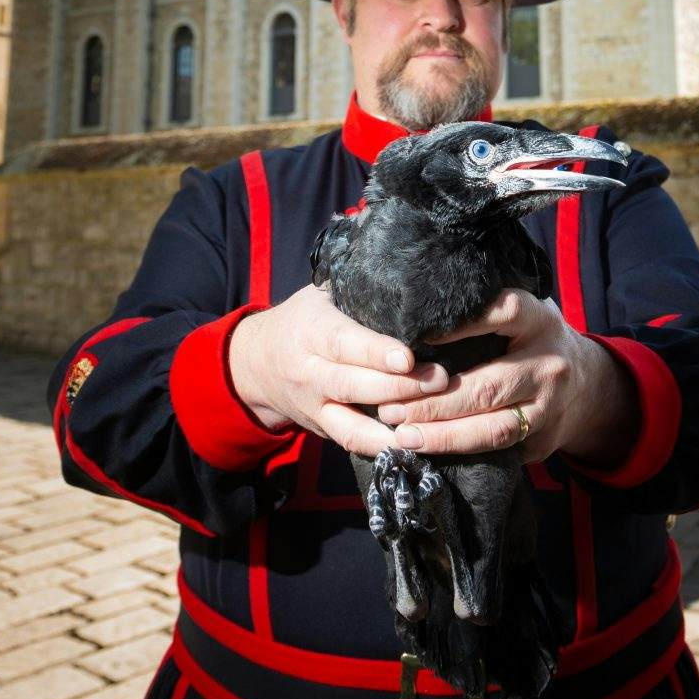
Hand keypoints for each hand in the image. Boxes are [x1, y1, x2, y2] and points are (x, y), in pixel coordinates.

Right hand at [228, 284, 449, 456]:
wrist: (257, 363)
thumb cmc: (305, 319)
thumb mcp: (321, 293)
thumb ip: (356, 281)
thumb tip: (396, 250)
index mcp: (311, 331)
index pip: (344, 342)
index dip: (376, 352)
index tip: (408, 357)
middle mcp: (309, 373)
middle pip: (353, 385)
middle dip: (399, 387)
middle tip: (441, 380)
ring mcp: (314, 406)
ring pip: (351, 424)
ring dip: (393, 427)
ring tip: (433, 422)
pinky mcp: (322, 430)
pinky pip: (351, 443)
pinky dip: (381, 449)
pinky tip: (416, 445)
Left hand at [376, 290, 632, 463]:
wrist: (590, 387)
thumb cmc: (532, 342)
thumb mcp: (523, 315)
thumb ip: (486, 313)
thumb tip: (418, 317)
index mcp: (539, 322)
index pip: (502, 313)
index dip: (461, 323)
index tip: (418, 335)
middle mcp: (548, 365)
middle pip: (488, 387)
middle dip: (434, 402)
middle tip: (391, 408)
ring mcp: (548, 408)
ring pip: (493, 429)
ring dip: (444, 436)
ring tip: (402, 436)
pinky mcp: (541, 442)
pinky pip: (497, 452)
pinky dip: (460, 454)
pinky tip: (426, 452)